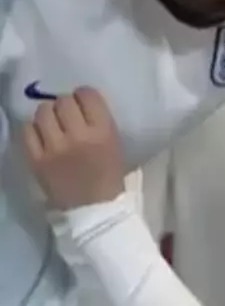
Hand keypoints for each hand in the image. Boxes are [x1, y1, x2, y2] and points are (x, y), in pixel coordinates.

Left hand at [23, 88, 126, 210]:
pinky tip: (42, 134)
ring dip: (48, 114)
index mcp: (103, 132)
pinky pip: (28, 130)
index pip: (87, 95)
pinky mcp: (36, 159)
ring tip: (53, 123)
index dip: (84, 95)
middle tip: (68, 115)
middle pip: (63, 101)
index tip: (84, 103)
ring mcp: (54, 147)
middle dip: (65, 104)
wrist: (92, 209)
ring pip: (43, 112)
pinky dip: (34, 128)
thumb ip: (99, 122)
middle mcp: (77, 136)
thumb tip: (80, 104)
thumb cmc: (109, 176)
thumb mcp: (115, 143)